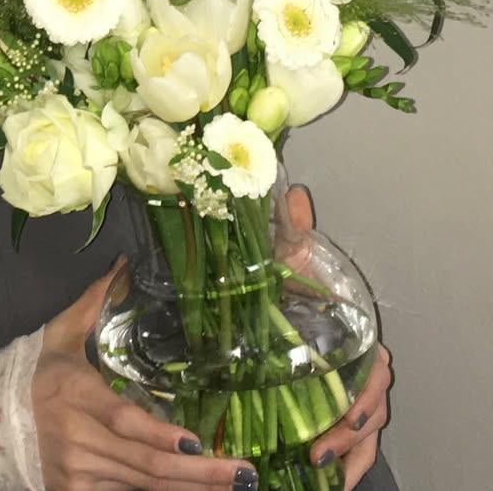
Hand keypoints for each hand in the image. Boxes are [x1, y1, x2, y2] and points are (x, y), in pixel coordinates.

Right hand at [32, 259, 259, 490]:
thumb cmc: (39, 372)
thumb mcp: (60, 334)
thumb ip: (93, 302)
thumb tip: (122, 263)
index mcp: (74, 394)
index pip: (122, 419)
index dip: (158, 434)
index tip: (196, 442)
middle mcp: (76, 437)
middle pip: (144, 464)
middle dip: (198, 472)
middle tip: (242, 473)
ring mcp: (76, 472)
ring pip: (141, 486)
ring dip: (189, 490)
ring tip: (231, 487)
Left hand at [286, 187, 393, 490]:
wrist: (279, 301)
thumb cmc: (291, 284)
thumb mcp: (289, 259)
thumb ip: (294, 229)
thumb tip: (294, 193)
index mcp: (356, 334)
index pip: (376, 369)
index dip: (365, 393)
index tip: (347, 409)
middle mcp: (362, 367)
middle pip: (374, 407)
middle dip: (352, 430)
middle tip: (320, 447)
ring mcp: (353, 393)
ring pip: (368, 432)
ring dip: (349, 453)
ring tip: (319, 466)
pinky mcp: (339, 413)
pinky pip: (358, 448)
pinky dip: (349, 465)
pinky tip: (331, 479)